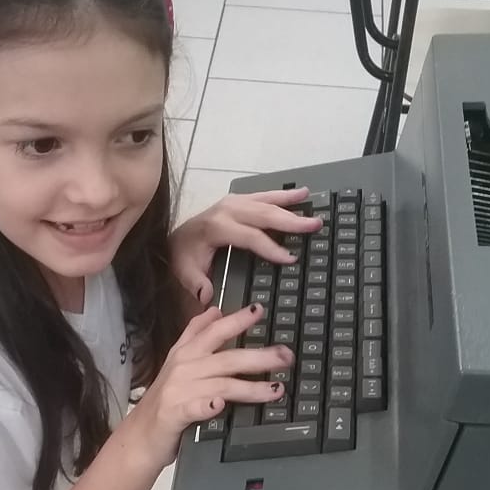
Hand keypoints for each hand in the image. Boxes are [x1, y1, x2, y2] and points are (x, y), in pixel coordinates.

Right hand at [128, 304, 292, 468]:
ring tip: (275, 389)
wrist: (140, 436)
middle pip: (226, 358)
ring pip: (220, 384)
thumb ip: (195, 334)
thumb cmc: (165, 399)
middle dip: (259, 356)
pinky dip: (207, 406)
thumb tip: (215, 310)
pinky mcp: (174, 414)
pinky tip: (220, 405)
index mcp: (186, 353)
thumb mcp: (177, 361)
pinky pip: (194, 408)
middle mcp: (183, 368)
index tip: (258, 310)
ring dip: (250, 387)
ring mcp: (178, 391)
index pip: (214, 331)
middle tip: (286, 356)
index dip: (236, 320)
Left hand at [169, 186, 322, 305]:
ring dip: (291, 203)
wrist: (175, 238)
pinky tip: (301, 193)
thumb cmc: (184, 256)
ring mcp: (233, 202)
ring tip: (312, 205)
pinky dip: (283, 195)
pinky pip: (264, 195)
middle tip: (314, 226)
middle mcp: (227, 210)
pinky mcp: (238, 200)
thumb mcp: (185, 272)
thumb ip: (196, 283)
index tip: (290, 259)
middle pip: (263, 214)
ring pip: (266, 201)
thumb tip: (207, 296)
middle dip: (290, 221)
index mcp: (216, 227)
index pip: (250, 236)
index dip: (270, 248)